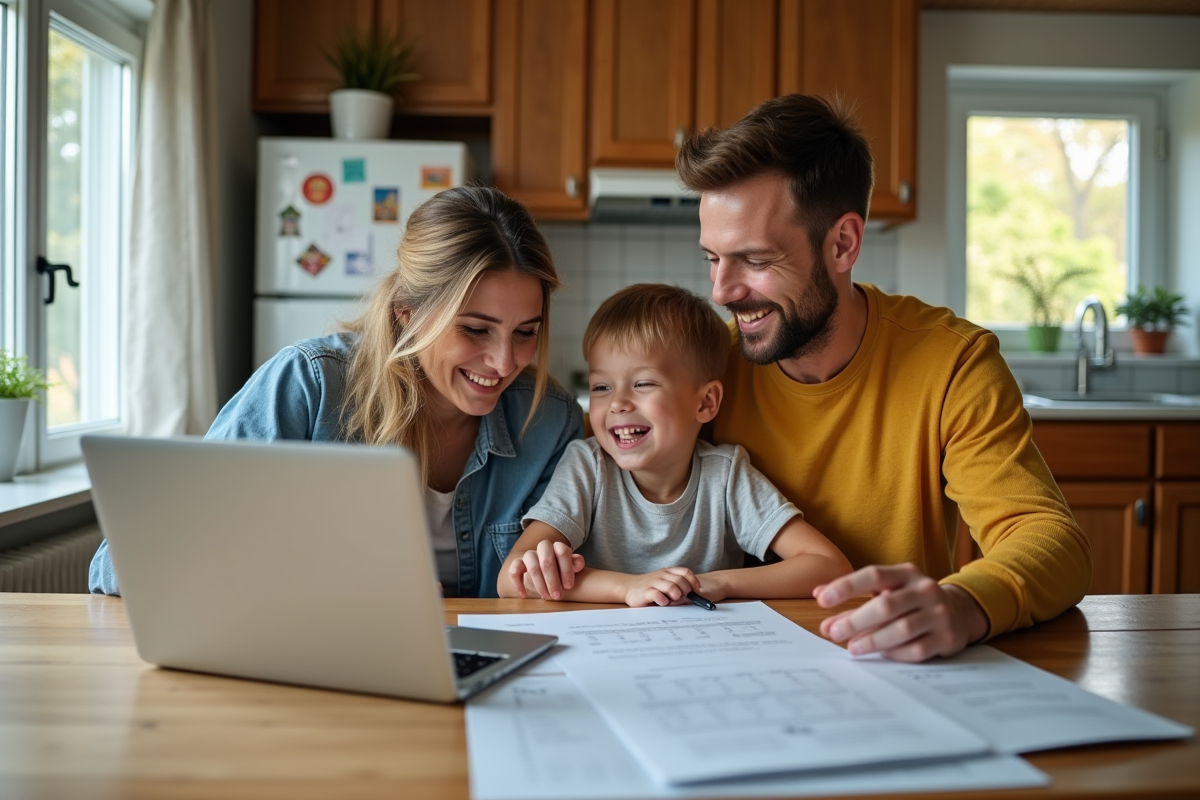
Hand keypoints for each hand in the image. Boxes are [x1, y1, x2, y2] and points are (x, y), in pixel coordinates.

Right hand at [507, 540, 584, 599]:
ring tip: (546, 597)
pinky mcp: (518, 564)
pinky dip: (518, 583)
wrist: (544, 570)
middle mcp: (543, 548)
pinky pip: (514, 570)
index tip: (568, 586)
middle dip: (552, 580)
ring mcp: (529, 556)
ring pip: (531, 565)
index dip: (566, 569)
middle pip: (546, 560)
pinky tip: (524, 595)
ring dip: (539, 584)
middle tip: (557, 595)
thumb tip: (577, 565)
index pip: (561, 551)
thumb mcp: (571, 566)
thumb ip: (576, 563)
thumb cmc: (561, 569)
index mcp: (557, 547)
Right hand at [623, 567, 700, 607]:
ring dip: (676, 595)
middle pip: (681, 580)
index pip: (685, 572)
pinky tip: (662, 603)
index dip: (693, 581)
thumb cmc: (650, 587)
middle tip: (681, 598)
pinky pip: (658, 595)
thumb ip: (677, 587)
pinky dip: (663, 601)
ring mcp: (653, 582)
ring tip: (672, 600)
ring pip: (671, 586)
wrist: (629, 587)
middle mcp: (662, 575)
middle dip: (685, 591)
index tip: (696, 591)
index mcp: (668, 572)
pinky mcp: (645, 591)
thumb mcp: (665, 583)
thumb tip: (693, 597)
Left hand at [813, 563, 988, 661]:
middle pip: (885, 606)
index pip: (873, 575)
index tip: (822, 600)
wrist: (961, 611)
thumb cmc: (912, 599)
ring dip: (872, 640)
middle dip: (856, 620)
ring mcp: (939, 614)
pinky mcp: (947, 638)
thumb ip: (854, 593)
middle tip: (834, 633)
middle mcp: (925, 590)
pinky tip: (881, 654)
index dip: (846, 586)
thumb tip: (818, 595)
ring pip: (901, 629)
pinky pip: (916, 649)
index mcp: (906, 573)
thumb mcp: (888, 589)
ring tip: (852, 648)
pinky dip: (894, 653)